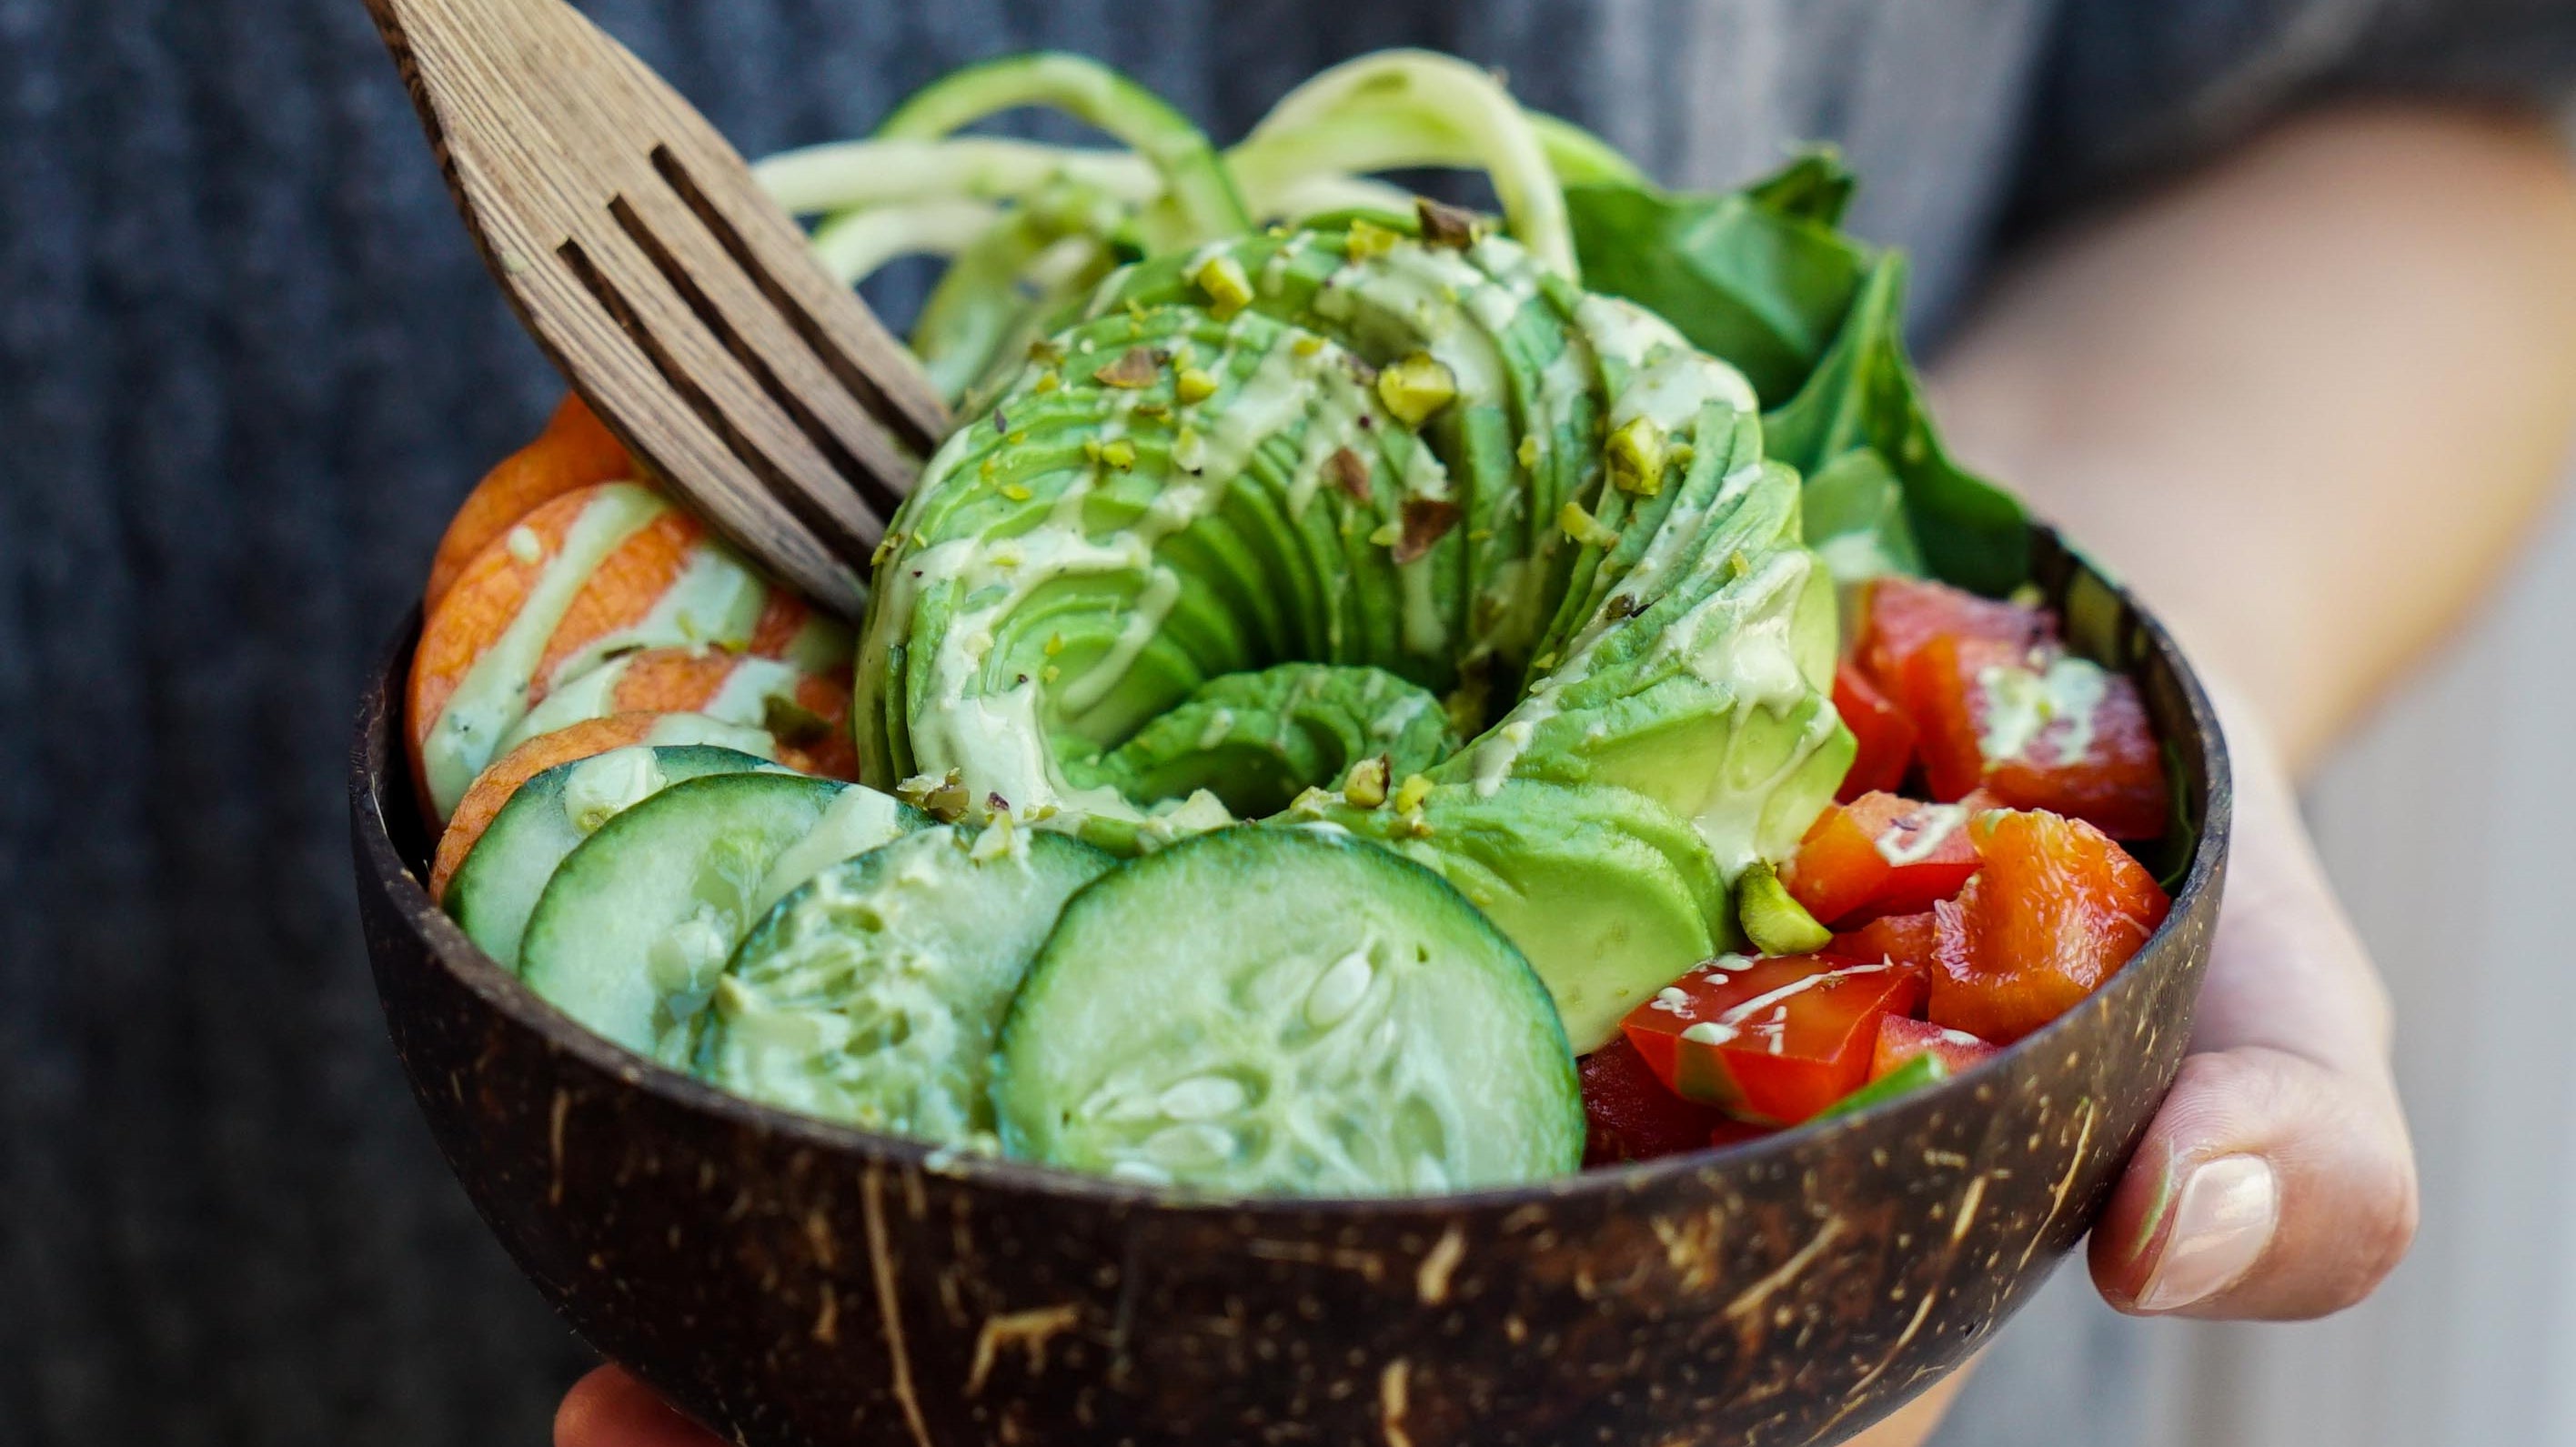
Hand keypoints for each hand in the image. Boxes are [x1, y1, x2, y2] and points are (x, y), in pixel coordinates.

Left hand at [557, 701, 2420, 1446]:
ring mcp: (1392, 1157)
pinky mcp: (1308, 1008)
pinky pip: (1100, 1120)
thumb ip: (2273, 1091)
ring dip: (853, 1377)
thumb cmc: (2110, 837)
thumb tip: (2231, 1233)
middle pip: (1222, 1439)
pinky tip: (714, 1182)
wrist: (1977, 650)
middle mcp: (1511, 1292)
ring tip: (617, 1402)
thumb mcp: (2252, 951)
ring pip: (1107, 1335)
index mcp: (1711, 1346)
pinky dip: (901, 1176)